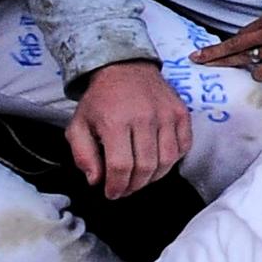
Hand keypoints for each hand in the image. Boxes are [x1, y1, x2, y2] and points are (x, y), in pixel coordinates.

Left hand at [68, 60, 189, 197]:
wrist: (125, 68)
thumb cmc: (100, 100)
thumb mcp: (77, 125)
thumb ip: (82, 155)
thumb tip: (96, 180)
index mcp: (115, 122)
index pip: (120, 166)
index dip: (116, 186)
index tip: (112, 193)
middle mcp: (144, 118)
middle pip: (145, 167)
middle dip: (134, 185)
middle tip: (125, 189)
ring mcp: (166, 115)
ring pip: (167, 160)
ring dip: (154, 177)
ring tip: (141, 178)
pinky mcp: (181, 113)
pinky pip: (183, 146)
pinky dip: (173, 160)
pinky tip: (158, 161)